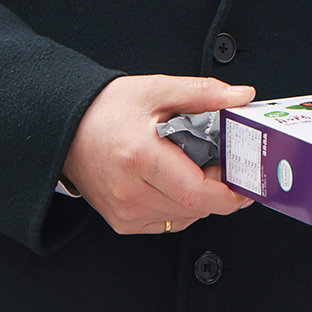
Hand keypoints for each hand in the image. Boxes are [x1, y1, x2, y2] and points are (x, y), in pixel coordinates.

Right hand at [63, 75, 256, 234]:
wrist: (67, 127)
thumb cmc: (106, 109)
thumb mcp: (157, 89)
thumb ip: (203, 93)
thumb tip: (240, 96)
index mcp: (141, 158)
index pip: (197, 194)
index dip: (229, 193)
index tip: (245, 181)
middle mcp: (130, 191)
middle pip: (195, 207)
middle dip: (218, 189)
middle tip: (221, 163)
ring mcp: (125, 211)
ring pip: (185, 217)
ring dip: (201, 198)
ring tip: (195, 167)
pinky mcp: (122, 221)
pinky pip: (168, 222)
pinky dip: (182, 206)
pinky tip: (176, 182)